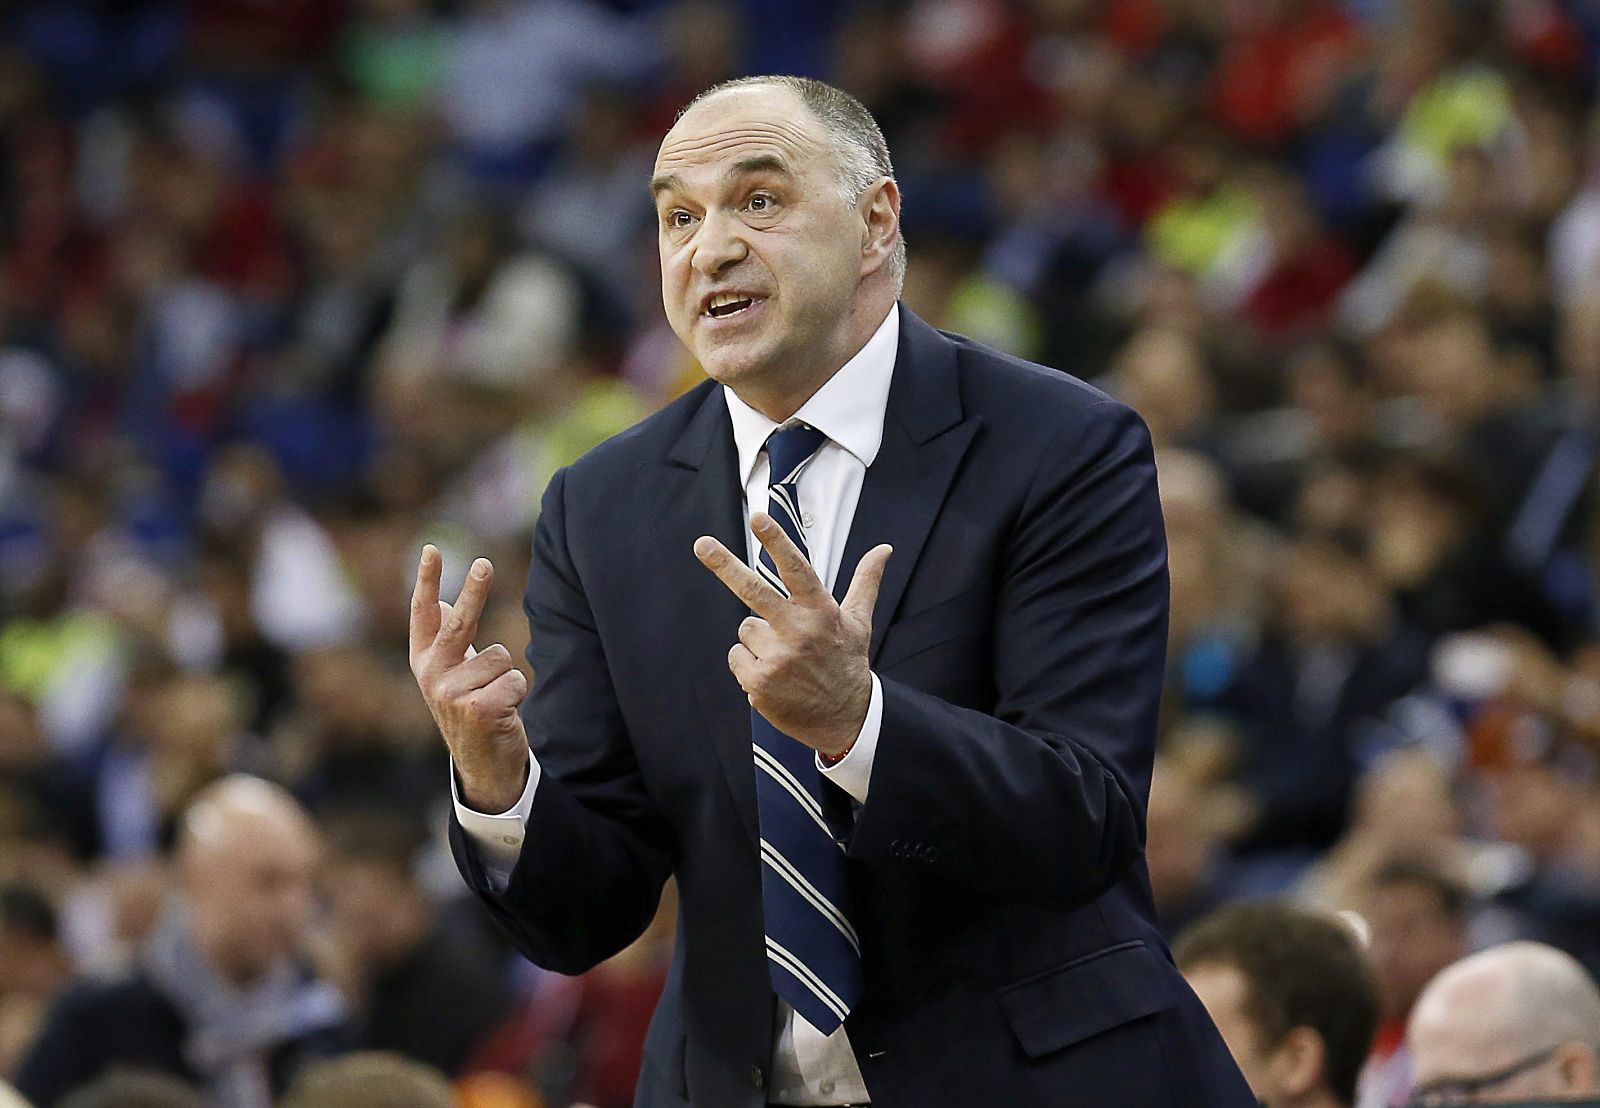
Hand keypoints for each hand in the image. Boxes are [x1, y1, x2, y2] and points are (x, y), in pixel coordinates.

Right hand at [409, 545, 529, 811]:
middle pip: (459, 623)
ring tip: (494, 699)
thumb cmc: (470, 711)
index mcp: (423, 662)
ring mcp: (452, 693)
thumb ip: (442, 641)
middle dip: (475, 591)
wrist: (482, 765)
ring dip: (507, 676)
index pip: (423, 614)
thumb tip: (438, 603)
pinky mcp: (479, 708)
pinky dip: (517, 694)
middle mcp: (432, 676)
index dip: (426, 580)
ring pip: (501, 656)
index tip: (431, 549)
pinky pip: (515, 679)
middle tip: (485, 562)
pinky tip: (502, 714)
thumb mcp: (449, 676)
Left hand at [695, 513, 890, 756]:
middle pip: (754, 591)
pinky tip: (773, 675)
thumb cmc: (847, 663)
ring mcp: (777, 659)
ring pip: (745, 629)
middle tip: (701, 544)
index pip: (797, 570)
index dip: (777, 542)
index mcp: (821, 612)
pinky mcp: (759, 683)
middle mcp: (798, 632)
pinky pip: (736, 656)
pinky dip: (748, 664)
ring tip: (785, 659)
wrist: (846, 719)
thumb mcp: (860, 622)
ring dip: (758, 640)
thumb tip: (884, 548)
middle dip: (725, 565)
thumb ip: (866, 581)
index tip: (758, 518)